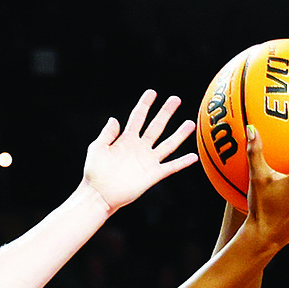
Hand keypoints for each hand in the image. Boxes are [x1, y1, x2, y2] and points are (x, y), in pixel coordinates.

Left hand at [81, 89, 198, 210]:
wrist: (99, 195)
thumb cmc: (95, 172)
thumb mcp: (97, 148)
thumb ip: (106, 134)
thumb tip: (114, 119)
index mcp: (126, 139)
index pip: (138, 117)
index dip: (145, 104)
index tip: (152, 92)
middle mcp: (139, 148)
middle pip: (156, 126)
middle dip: (165, 112)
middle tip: (175, 99)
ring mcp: (147, 161)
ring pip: (168, 144)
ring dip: (179, 134)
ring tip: (190, 123)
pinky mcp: (153, 175)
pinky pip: (171, 167)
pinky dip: (182, 162)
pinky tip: (193, 156)